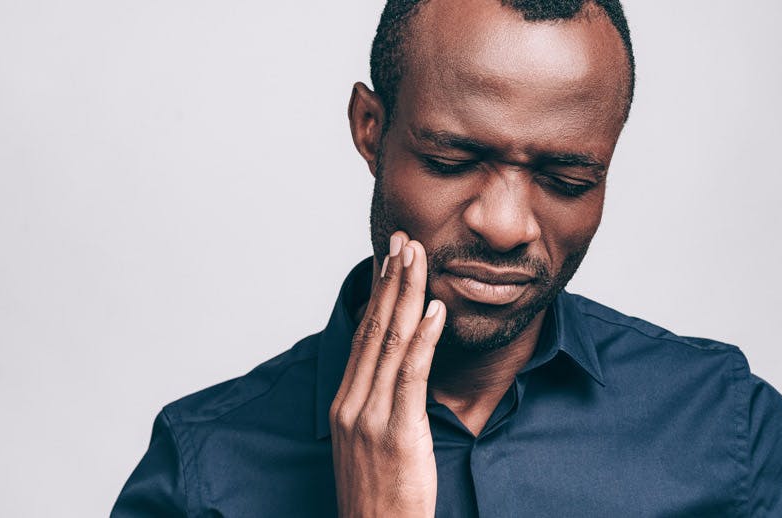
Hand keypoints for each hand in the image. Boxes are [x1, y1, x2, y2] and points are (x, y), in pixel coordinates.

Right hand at [329, 231, 445, 517]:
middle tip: (404, 241)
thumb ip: (379, 405)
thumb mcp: (370, 444)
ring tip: (418, 258)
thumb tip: (396, 373)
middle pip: (373, 329)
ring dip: (406, 295)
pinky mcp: (397, 432)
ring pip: (390, 342)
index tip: (390, 260)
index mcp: (346, 404)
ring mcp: (371, 417)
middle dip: (391, 280)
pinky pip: (411, 375)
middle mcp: (352, 403)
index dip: (378, 294)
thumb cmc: (380, 496)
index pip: (363, 335)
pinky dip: (424, 338)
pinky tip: (435, 309)